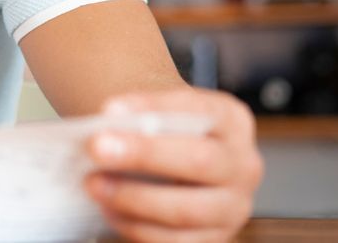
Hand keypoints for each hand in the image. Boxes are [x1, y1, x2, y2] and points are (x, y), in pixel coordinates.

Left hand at [83, 87, 262, 241]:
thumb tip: (106, 126)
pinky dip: (137, 226)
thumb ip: (141, 118)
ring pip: (187, 209)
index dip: (154, 107)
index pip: (198, 109)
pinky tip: (109, 210)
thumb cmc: (165, 133)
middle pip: (200, 160)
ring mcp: (233, 207)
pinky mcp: (215, 239)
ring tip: (94, 184)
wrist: (179, 163)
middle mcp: (243, 165)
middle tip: (97, 148)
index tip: (110, 110)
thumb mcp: (163, 115)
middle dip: (144, 155)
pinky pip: (176, 241)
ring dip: (134, 198)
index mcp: (233, 121)